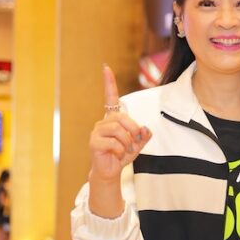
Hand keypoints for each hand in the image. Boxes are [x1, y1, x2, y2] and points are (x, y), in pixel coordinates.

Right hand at [89, 66, 151, 182]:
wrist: (110, 171)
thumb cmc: (122, 155)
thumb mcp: (138, 144)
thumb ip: (144, 135)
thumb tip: (146, 129)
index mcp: (113, 119)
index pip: (110, 98)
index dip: (109, 83)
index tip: (106, 68)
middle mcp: (103, 122)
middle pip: (122, 118)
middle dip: (133, 131)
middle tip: (134, 142)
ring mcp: (96, 131)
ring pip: (118, 130)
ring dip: (127, 143)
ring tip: (125, 150)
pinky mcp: (94, 142)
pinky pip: (113, 143)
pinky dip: (120, 150)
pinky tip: (117, 154)